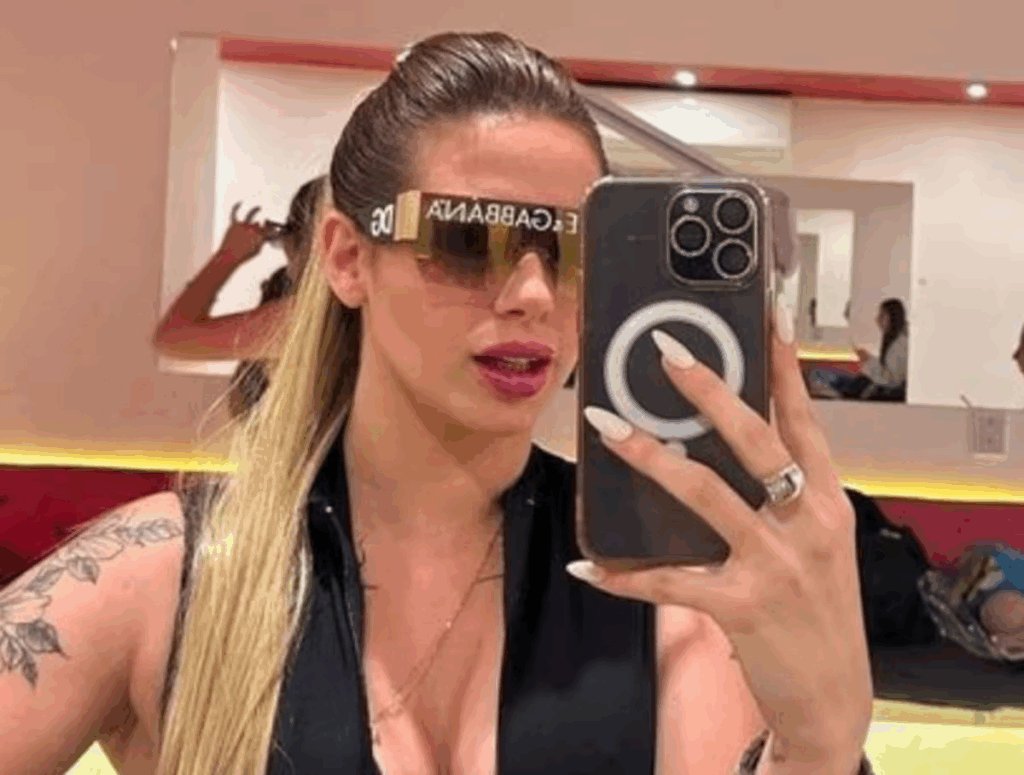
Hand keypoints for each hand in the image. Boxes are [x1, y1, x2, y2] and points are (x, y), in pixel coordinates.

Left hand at [216, 202, 270, 263]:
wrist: (229, 257)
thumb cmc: (243, 256)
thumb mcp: (257, 251)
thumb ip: (262, 242)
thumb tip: (264, 237)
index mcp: (260, 236)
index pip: (270, 230)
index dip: (273, 230)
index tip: (274, 230)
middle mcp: (252, 228)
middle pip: (260, 223)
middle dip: (264, 224)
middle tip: (266, 225)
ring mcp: (243, 225)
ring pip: (251, 215)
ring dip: (256, 210)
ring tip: (259, 207)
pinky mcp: (234, 224)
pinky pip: (234, 213)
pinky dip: (236, 206)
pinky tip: (240, 202)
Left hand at [572, 299, 872, 765]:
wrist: (835, 702)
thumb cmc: (820, 616)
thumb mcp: (819, 549)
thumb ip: (785, 502)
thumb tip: (724, 455)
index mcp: (828, 505)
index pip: (805, 423)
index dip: (786, 369)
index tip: (767, 318)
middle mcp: (808, 525)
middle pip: (755, 441)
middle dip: (710, 390)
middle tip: (666, 351)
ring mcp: (775, 565)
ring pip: (705, 494)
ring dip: (649, 457)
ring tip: (606, 426)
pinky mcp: (742, 606)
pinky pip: (670, 581)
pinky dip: (625, 575)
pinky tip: (588, 565)